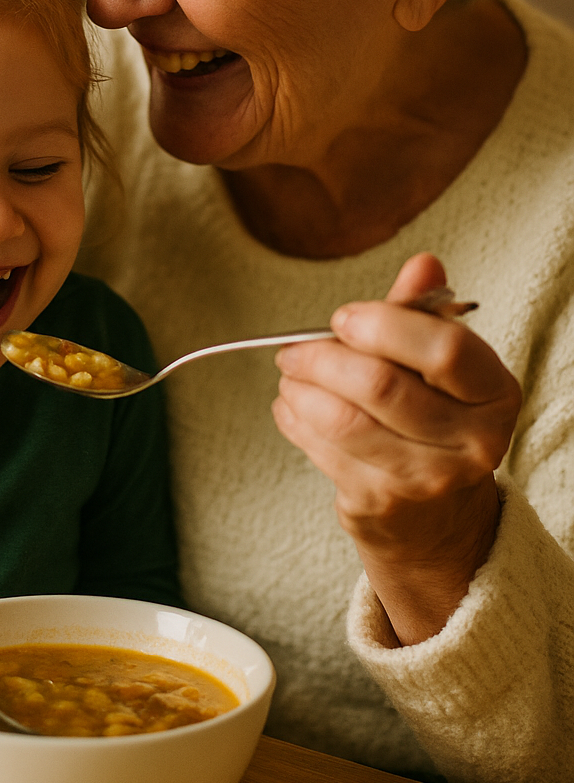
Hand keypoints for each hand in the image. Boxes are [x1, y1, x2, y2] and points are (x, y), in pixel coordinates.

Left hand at [272, 253, 520, 645]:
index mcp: (493, 393)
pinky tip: (292, 406)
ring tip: (290, 375)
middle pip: (381, 386)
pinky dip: (294, 419)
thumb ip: (424, 315)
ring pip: (343, 421)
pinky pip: (322, 450)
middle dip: (322, 358)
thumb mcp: (439, 366)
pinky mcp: (382, 503)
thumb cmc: (433, 421)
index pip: (445, 349)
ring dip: (301, 389)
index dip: (384, 325)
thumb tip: (423, 263)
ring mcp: (427, 479)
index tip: (343, 318)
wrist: (437, 519)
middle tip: (294, 348)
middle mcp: (471, 441)